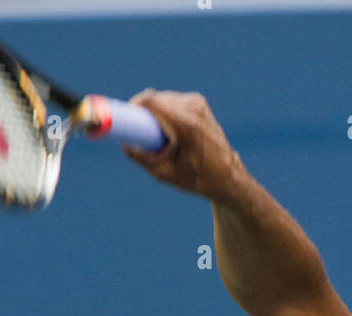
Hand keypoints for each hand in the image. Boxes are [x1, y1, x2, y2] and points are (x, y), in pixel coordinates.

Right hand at [122, 89, 239, 199]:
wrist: (228, 178)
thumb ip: (142, 157)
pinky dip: (167, 114)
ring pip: (162, 99)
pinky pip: (172, 102)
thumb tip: (123, 142)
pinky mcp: (198, 102)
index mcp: (186, 125)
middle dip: (144, 117)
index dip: (131, 108)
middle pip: (153, 100)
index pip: (148, 101)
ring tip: (165, 140)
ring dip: (156, 116)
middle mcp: (193, 108)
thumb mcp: (165, 173)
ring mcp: (197, 103)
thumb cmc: (198, 179)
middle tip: (144, 138)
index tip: (123, 120)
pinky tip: (174, 133)